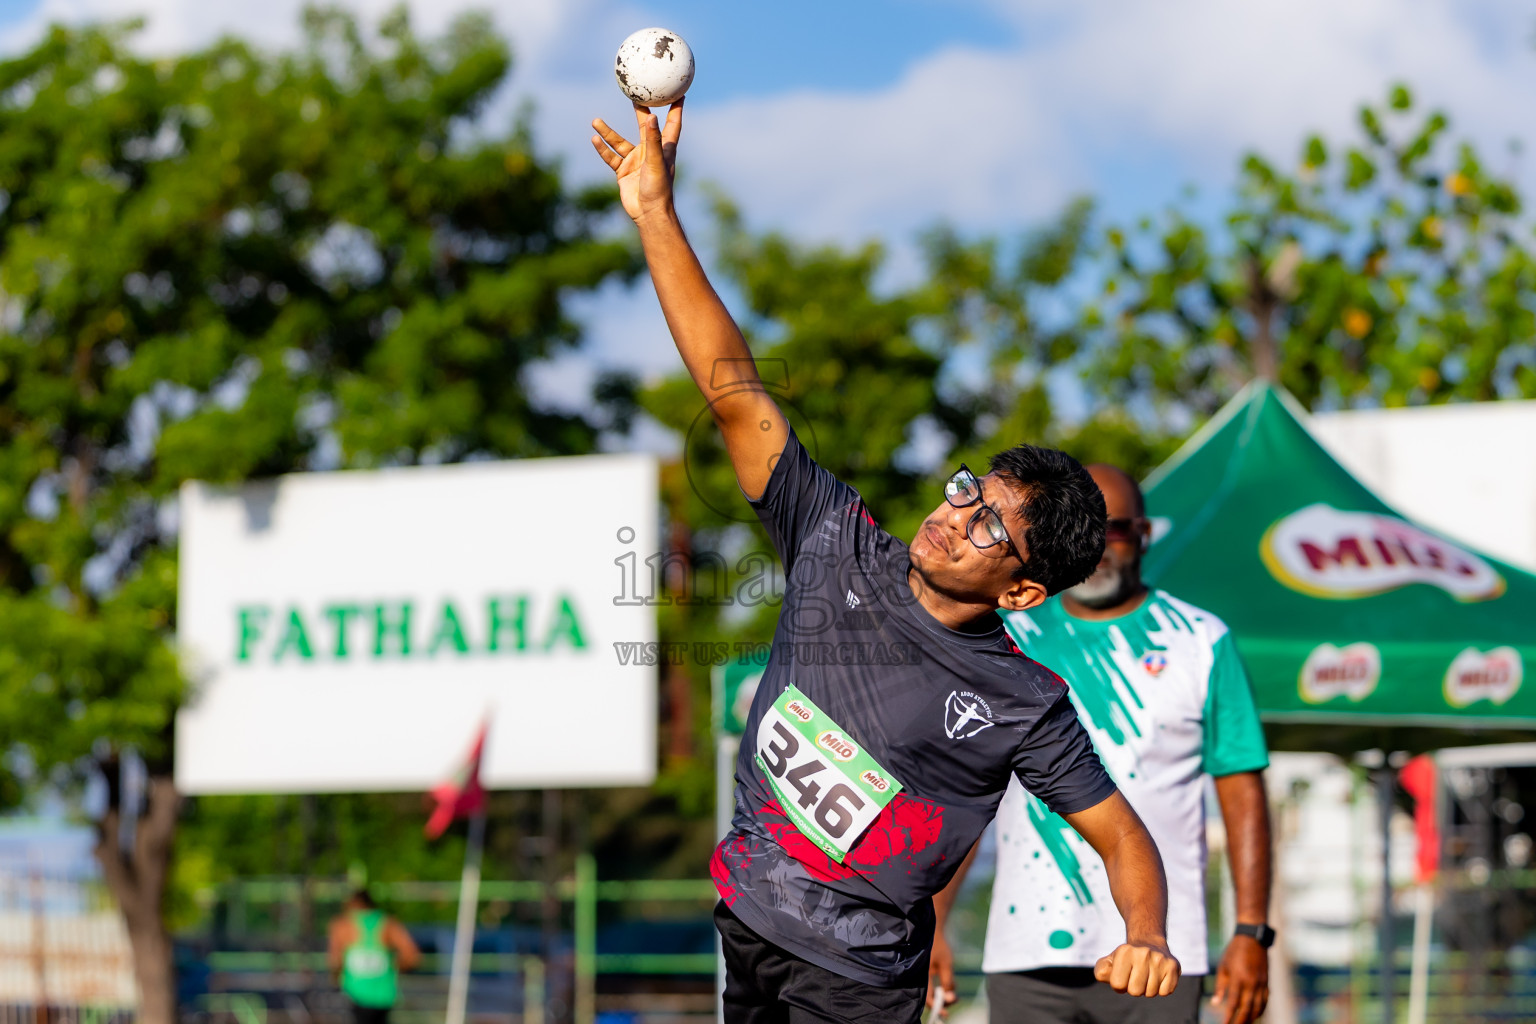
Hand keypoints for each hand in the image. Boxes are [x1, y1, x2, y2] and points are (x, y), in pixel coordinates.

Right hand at [590, 100, 682, 223]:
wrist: (648, 213)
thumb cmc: (658, 189)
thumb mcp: (655, 161)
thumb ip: (653, 140)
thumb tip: (652, 116)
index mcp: (663, 148)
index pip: (672, 124)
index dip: (676, 109)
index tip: (679, 92)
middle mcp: (649, 152)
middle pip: (644, 126)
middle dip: (641, 110)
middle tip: (634, 94)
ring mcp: (635, 161)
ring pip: (619, 142)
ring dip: (607, 133)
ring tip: (595, 121)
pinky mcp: (623, 172)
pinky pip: (611, 157)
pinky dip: (603, 149)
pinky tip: (594, 139)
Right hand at [925, 931, 957, 1018]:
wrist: (932, 932)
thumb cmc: (938, 946)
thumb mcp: (946, 964)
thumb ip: (948, 981)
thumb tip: (950, 997)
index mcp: (922, 976)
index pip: (927, 998)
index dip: (936, 1007)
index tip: (946, 1013)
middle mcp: (919, 978)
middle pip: (930, 997)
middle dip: (943, 1001)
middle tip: (955, 999)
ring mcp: (922, 976)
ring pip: (932, 992)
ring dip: (943, 995)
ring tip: (954, 993)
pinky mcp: (926, 974)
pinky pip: (933, 986)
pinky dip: (941, 988)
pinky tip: (949, 986)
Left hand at [1093, 940, 1179, 997]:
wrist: (1149, 943)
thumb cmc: (1126, 959)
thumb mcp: (1109, 962)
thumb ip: (1101, 971)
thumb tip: (1106, 976)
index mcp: (1124, 951)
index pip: (1118, 985)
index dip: (1119, 985)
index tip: (1123, 975)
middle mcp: (1143, 953)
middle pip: (1135, 991)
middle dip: (1134, 988)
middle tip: (1136, 976)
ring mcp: (1159, 959)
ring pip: (1151, 993)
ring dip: (1148, 988)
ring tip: (1147, 974)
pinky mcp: (1173, 966)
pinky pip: (1165, 992)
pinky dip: (1161, 988)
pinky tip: (1158, 976)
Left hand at [1211, 934, 1268, 1023]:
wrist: (1252, 938)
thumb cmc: (1234, 952)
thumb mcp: (1223, 967)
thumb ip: (1220, 986)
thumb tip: (1215, 1003)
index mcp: (1239, 978)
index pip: (1234, 1002)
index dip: (1229, 1015)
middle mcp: (1252, 982)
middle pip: (1248, 1008)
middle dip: (1241, 1021)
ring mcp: (1261, 983)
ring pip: (1258, 1007)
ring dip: (1252, 1018)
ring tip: (1244, 1023)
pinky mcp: (1267, 982)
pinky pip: (1265, 1000)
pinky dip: (1261, 1010)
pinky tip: (1256, 1015)